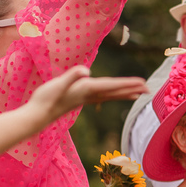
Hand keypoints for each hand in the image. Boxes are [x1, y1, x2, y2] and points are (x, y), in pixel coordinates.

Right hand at [29, 66, 148, 122]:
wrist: (36, 116)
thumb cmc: (44, 99)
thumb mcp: (57, 84)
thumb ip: (71, 76)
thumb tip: (85, 71)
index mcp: (87, 89)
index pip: (112, 85)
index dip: (128, 83)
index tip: (143, 83)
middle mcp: (89, 95)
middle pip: (115, 91)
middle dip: (132, 89)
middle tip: (149, 89)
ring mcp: (84, 98)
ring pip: (110, 95)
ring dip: (124, 93)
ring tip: (138, 93)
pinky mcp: (79, 100)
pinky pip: (101, 97)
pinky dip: (111, 95)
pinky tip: (113, 95)